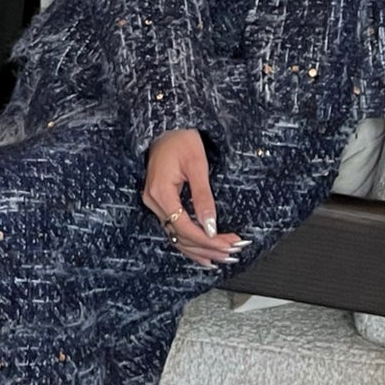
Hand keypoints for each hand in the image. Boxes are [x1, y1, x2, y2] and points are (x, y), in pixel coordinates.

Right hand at [142, 128, 243, 265]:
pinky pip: (174, 228)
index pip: (184, 227)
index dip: (206, 240)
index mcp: (160, 193)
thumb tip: (210, 226)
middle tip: (231, 254)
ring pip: (176, 236)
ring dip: (199, 249)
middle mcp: (153, 201)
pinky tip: (203, 253)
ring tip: (221, 258)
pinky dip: (189, 242)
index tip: (227, 245)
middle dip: (207, 248)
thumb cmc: (181, 138)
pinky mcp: (160, 202)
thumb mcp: (197, 166)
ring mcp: (154, 203)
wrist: (167, 126)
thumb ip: (203, 198)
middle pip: (180, 236)